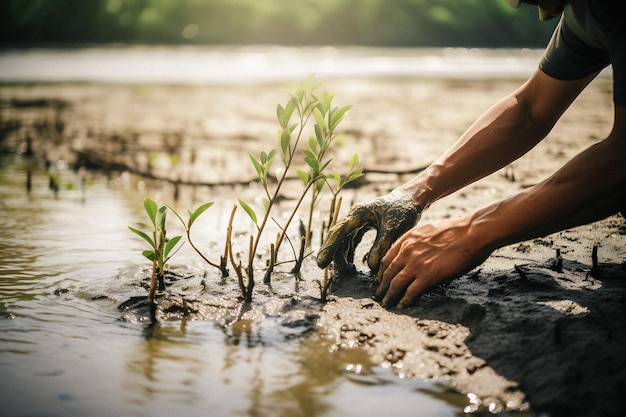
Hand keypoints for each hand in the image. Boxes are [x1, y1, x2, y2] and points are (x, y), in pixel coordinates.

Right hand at [317, 190, 421, 272]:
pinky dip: (349, 251)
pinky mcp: (363, 225)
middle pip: (337, 235)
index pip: (339, 232)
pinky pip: (351, 240)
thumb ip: (381, 246)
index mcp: (359, 213)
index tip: (321, 263)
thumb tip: (370, 266)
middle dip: (331, 252)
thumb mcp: (393, 229)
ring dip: (341, 253)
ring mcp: (357, 220)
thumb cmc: (403, 211)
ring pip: (343, 239)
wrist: (410, 200)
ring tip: (341, 270)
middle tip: (324, 268)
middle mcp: (354, 216)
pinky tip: (349, 263)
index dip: (329, 248)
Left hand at [376, 216, 491, 307]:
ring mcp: (416, 264)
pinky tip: (402, 306)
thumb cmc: (457, 231)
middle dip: (382, 285)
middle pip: (388, 272)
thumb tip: (418, 252)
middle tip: (380, 295)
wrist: (471, 233)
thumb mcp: (429, 231)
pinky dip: (404, 301)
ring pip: (395, 284)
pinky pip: (410, 292)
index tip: (380, 279)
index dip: (381, 271)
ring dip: (390, 296)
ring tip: (387, 303)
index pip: (387, 258)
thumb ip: (418, 242)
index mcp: (407, 239)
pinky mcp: (428, 276)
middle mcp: (407, 251)